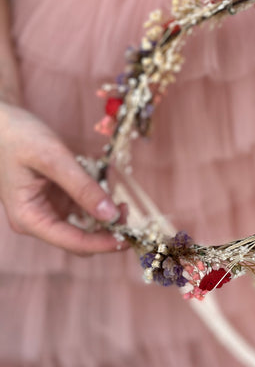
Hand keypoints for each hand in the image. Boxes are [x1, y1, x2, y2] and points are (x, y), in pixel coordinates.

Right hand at [0, 102, 126, 254]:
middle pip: (80, 239)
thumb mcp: (53, 158)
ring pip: (84, 226)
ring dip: (105, 219)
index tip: (128, 238)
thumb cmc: (18, 136)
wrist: (0, 122)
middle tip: (130, 213)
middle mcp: (38, 220)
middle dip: (106, 232)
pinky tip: (109, 191)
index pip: (72, 242)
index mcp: (29, 218)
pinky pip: (83, 209)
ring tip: (124, 202)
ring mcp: (48, 210)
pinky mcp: (57, 199)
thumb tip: (110, 214)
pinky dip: (98, 204)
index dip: (102, 244)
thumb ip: (82, 187)